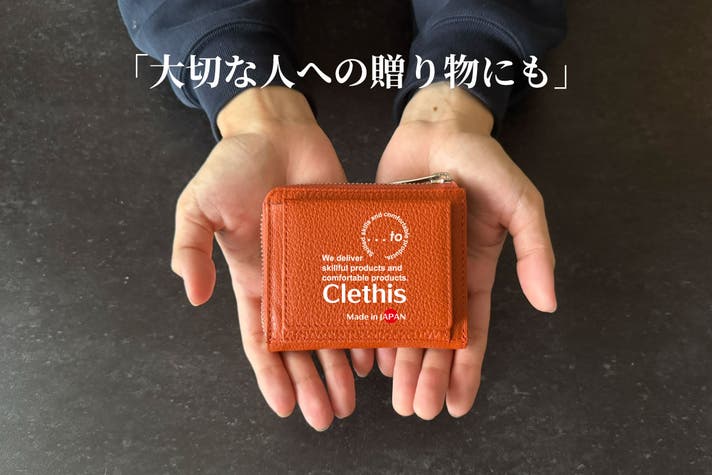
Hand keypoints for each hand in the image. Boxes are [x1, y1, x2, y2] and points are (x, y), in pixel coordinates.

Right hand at [171, 87, 374, 429]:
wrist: (277, 131)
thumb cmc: (234, 166)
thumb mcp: (198, 207)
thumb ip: (190, 249)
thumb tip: (192, 296)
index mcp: (254, 281)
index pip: (261, 340)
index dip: (272, 374)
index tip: (287, 406)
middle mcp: (289, 283)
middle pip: (302, 345)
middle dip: (313, 382)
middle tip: (331, 414)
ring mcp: (321, 268)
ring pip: (334, 327)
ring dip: (342, 364)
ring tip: (355, 396)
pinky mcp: (347, 248)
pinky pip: (360, 291)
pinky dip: (369, 322)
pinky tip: (379, 349)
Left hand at [375, 82, 556, 418]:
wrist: (434, 128)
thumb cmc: (480, 161)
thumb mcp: (520, 203)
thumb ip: (535, 250)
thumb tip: (549, 303)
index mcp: (474, 271)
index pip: (473, 331)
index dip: (466, 370)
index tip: (456, 406)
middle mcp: (440, 275)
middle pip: (434, 338)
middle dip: (427, 376)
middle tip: (414, 410)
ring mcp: (408, 264)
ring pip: (402, 323)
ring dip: (400, 362)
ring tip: (392, 395)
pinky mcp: (380, 250)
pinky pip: (374, 293)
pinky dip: (371, 324)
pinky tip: (366, 353)